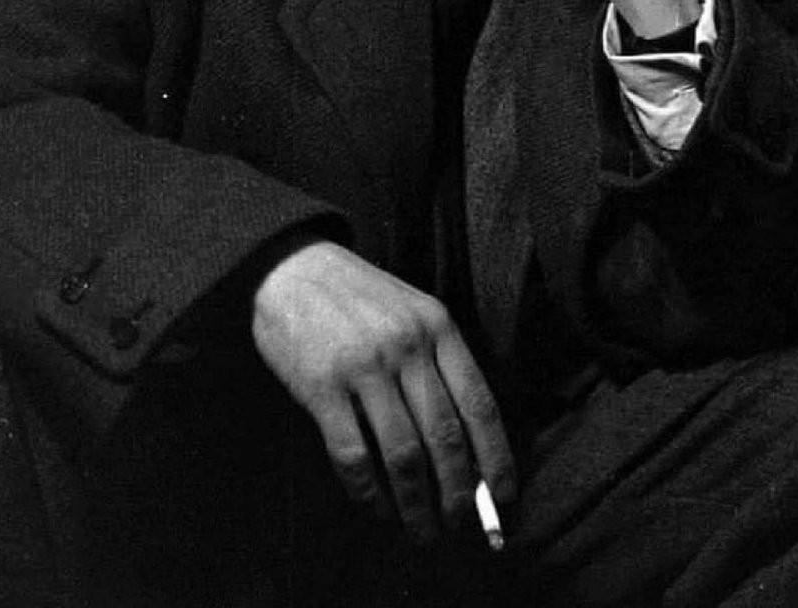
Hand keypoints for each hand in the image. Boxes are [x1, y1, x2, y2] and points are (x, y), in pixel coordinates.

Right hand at [252, 240, 514, 543]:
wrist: (293, 268)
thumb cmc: (359, 296)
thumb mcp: (413, 309)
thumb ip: (441, 360)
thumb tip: (469, 440)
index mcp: (438, 326)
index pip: (479, 402)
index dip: (496, 456)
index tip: (504, 496)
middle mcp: (407, 346)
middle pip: (445, 436)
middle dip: (459, 493)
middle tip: (460, 525)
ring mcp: (364, 366)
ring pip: (404, 453)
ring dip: (417, 503)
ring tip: (422, 530)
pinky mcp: (321, 386)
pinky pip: (353, 454)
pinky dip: (369, 491)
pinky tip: (377, 508)